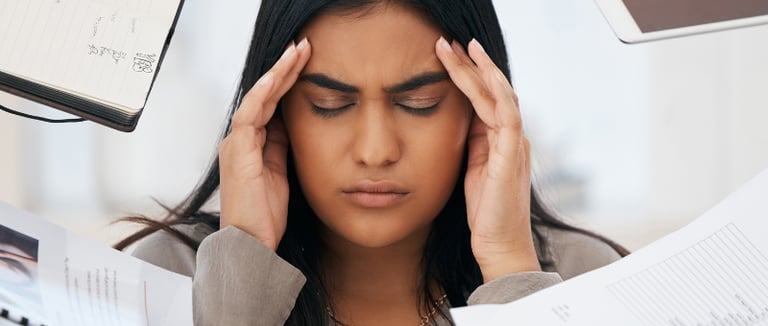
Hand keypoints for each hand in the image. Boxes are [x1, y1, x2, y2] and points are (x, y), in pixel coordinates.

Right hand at [218, 39, 311, 250]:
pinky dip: (262, 94)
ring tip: (295, 53)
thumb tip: (291, 124)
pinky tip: (276, 77)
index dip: (287, 82)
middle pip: (264, 95)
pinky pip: (249, 115)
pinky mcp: (238, 152)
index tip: (305, 63)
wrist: (251, 242)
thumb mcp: (281, 172)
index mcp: (252, 144)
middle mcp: (241, 140)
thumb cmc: (264, 214)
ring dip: (277, 73)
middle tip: (303, 47)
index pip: (271, 104)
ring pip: (257, 98)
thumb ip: (281, 147)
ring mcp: (237, 144)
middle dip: (284, 69)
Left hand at [435, 37, 539, 281]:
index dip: (469, 76)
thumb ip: (472, 144)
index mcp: (502, 141)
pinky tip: (482, 73)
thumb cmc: (485, 213)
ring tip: (461, 47)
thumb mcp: (473, 170)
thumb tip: (461, 119)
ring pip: (500, 95)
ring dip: (479, 70)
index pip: (487, 99)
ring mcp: (515, 144)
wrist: (500, 245)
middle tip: (449, 42)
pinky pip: (506, 115)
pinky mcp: (512, 155)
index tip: (448, 56)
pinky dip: (495, 92)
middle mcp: (513, 137)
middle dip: (471, 65)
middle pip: (493, 91)